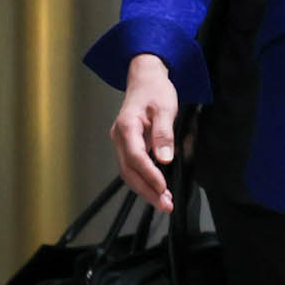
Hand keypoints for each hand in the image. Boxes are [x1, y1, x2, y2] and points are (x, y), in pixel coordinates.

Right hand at [112, 54, 179, 211]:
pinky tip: (158, 190)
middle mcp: (119, 137)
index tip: (163, 187)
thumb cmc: (155, 91)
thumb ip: (164, 133)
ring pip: (129, 173)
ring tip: (164, 202)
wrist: (145, 79)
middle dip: (147, 190)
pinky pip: (133, 168)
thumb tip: (164, 158)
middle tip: (165, 205)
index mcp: (126, 127)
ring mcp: (121, 143)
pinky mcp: (128, 146)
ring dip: (145, 189)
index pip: (136, 157)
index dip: (149, 175)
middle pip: (129, 171)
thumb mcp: (165, 107)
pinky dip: (144, 181)